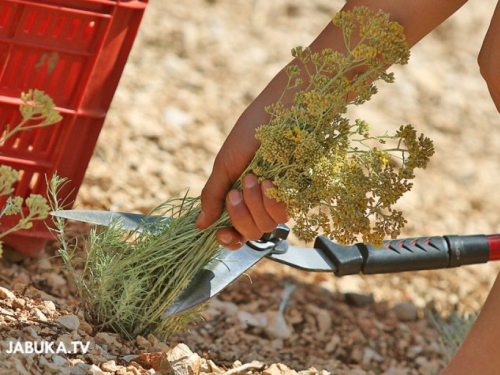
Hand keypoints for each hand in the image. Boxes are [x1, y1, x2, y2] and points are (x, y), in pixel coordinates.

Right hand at [195, 89, 288, 248]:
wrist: (280, 111)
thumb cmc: (251, 133)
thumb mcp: (225, 164)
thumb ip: (213, 195)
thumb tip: (199, 224)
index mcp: (240, 197)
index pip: (235, 232)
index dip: (229, 239)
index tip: (222, 234)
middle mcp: (260, 203)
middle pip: (250, 233)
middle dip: (239, 215)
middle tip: (236, 191)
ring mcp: (279, 200)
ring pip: (266, 227)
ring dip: (254, 205)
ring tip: (254, 178)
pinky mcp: (297, 194)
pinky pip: (283, 215)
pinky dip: (271, 201)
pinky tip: (268, 181)